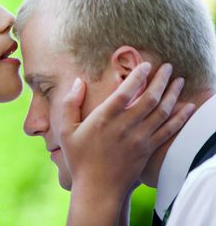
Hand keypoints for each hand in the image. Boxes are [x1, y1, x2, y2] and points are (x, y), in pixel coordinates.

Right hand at [51, 62, 194, 224]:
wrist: (98, 190)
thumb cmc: (79, 158)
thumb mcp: (65, 131)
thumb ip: (69, 104)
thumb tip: (77, 82)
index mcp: (104, 119)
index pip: (125, 92)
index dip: (137, 76)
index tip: (146, 64)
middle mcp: (124, 127)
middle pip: (149, 99)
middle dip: (161, 80)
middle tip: (169, 67)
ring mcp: (139, 139)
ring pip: (161, 112)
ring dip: (173, 94)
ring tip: (180, 80)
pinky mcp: (148, 150)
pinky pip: (168, 131)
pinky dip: (180, 118)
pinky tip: (188, 108)